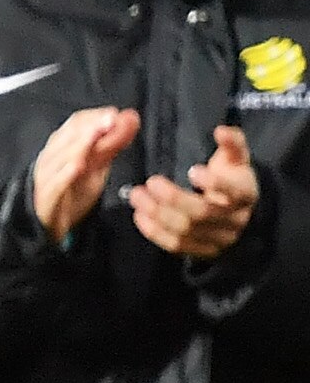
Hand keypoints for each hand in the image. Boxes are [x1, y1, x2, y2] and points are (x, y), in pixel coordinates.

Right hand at [31, 105, 139, 240]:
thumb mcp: (96, 167)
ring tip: (96, 134)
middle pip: (69, 135)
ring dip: (81, 143)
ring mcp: (47, 175)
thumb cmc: (71, 191)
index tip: (115, 114)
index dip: (96, 116)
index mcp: (63, 146)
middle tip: (112, 120)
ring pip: (61, 155)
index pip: (76, 123)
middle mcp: (52, 156)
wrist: (49, 221)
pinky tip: (78, 166)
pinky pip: (55, 182)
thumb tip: (130, 120)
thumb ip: (112, 144)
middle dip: (92, 125)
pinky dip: (66, 173)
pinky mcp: (46, 195)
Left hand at [126, 123, 258, 261]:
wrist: (238, 214)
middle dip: (173, 198)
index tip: (192, 170)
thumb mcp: (236, 159)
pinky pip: (176, 246)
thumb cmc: (232, 179)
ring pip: (186, 231)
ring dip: (157, 214)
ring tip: (137, 196)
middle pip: (202, 213)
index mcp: (245, 195)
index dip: (213, 183)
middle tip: (150, 182)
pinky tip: (140, 215)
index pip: (233, 192)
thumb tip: (221, 131)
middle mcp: (234, 221)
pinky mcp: (201, 252)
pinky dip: (154, 232)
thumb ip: (232, 142)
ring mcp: (218, 239)